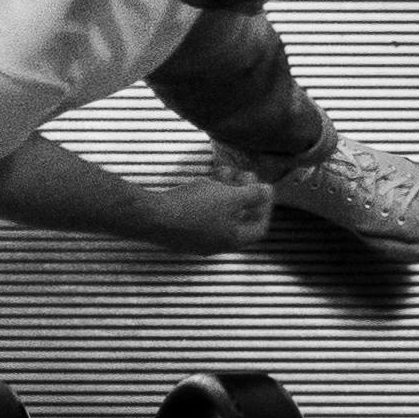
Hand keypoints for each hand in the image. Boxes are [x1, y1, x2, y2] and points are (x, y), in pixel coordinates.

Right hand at [134, 155, 276, 250]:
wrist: (150, 217)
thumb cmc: (192, 209)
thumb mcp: (229, 197)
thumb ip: (252, 195)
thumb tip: (267, 192)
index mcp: (231, 240)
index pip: (258, 228)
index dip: (265, 207)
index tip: (263, 189)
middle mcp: (215, 244)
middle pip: (238, 220)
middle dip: (244, 196)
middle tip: (244, 176)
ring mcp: (195, 239)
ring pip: (219, 215)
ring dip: (225, 193)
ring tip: (223, 173)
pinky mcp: (179, 231)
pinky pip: (201, 214)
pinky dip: (208, 198)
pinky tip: (203, 183)